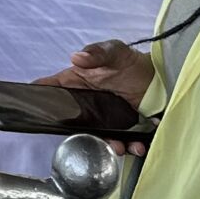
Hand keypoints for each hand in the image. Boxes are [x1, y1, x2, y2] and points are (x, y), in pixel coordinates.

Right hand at [37, 40, 155, 155]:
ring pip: (97, 136)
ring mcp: (103, 117)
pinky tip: (137, 145)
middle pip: (73, 122)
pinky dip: (129, 146)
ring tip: (120, 147)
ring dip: (108, 144)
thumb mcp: (115, 51)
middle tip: (94, 138)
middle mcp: (86, 103)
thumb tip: (76, 57)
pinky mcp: (122, 128)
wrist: (163, 79)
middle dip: (80, 133)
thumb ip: (97, 52)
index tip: (36, 113)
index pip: (50, 90)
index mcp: (76, 82)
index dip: (40, 101)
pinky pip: (120, 141)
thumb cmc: (133, 63)